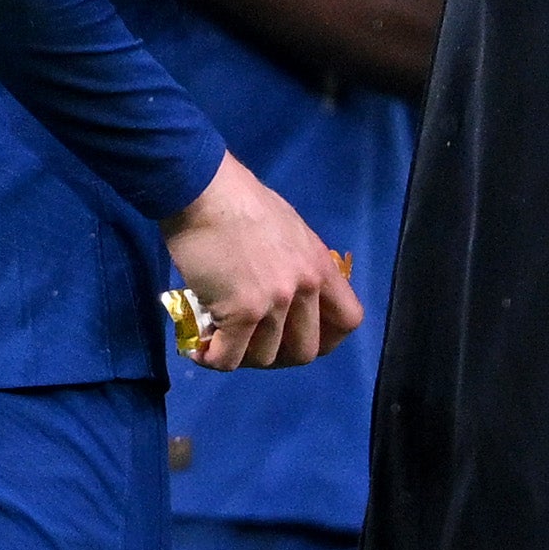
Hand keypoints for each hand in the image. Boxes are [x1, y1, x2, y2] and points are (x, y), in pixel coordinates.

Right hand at [160, 155, 360, 369]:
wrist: (202, 190)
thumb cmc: (237, 200)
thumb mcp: (287, 230)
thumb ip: (295, 264)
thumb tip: (284, 288)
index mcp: (320, 266)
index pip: (348, 320)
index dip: (326, 338)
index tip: (299, 337)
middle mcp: (305, 288)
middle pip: (306, 351)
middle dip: (277, 356)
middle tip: (252, 343)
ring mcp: (275, 302)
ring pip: (265, 358)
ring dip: (241, 356)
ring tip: (219, 340)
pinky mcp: (241, 312)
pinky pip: (229, 358)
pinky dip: (213, 360)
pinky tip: (200, 350)